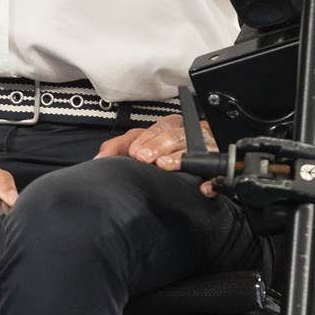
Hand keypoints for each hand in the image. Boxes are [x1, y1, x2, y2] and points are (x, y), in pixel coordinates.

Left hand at [96, 116, 220, 196]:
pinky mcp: (215, 170)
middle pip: (176, 135)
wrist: (186, 177)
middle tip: (145, 158)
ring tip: (166, 166)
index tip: (135, 153)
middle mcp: (189, 135)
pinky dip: (210, 181)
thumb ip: (117, 149)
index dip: (147, 139)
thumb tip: (98, 160)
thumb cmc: (161, 155)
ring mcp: (205, 150)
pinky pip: (216, 174)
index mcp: (171, 127)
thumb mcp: (137, 147)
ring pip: (196, 149)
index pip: (159, 128)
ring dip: (181, 157)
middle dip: (159, 145)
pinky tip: (201, 187)